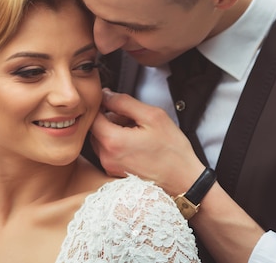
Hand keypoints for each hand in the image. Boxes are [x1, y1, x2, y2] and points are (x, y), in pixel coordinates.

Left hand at [90, 88, 204, 194]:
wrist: (183, 180)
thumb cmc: (172, 150)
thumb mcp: (152, 116)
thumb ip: (124, 102)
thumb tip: (106, 95)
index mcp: (112, 141)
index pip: (92, 116)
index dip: (102, 105)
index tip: (115, 102)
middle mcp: (106, 157)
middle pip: (95, 129)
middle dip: (109, 118)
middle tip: (130, 116)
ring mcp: (110, 167)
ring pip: (101, 140)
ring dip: (113, 130)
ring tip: (136, 130)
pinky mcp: (115, 173)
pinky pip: (108, 152)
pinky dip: (117, 143)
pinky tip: (136, 142)